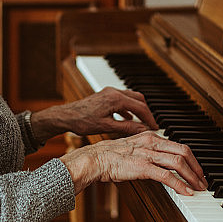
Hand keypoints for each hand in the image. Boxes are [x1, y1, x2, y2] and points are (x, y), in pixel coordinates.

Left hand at [31, 88, 156, 141]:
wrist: (66, 116)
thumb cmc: (82, 121)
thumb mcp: (107, 127)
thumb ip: (127, 128)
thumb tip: (143, 130)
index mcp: (115, 98)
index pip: (140, 107)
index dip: (150, 118)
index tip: (156, 128)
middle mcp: (113, 92)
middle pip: (138, 99)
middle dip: (147, 112)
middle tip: (152, 125)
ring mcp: (109, 92)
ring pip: (131, 98)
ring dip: (138, 110)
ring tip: (143, 123)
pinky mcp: (105, 96)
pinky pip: (122, 100)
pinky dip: (128, 108)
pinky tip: (128, 119)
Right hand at [60, 131, 206, 195]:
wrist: (94, 159)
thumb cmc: (111, 156)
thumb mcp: (134, 149)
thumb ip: (149, 152)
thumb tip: (162, 163)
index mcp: (151, 137)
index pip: (180, 146)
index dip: (193, 159)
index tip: (198, 171)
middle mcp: (152, 142)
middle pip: (184, 152)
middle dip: (197, 168)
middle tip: (203, 181)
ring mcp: (148, 154)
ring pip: (179, 163)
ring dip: (192, 177)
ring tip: (199, 188)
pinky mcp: (142, 167)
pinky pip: (166, 176)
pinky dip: (180, 185)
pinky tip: (186, 192)